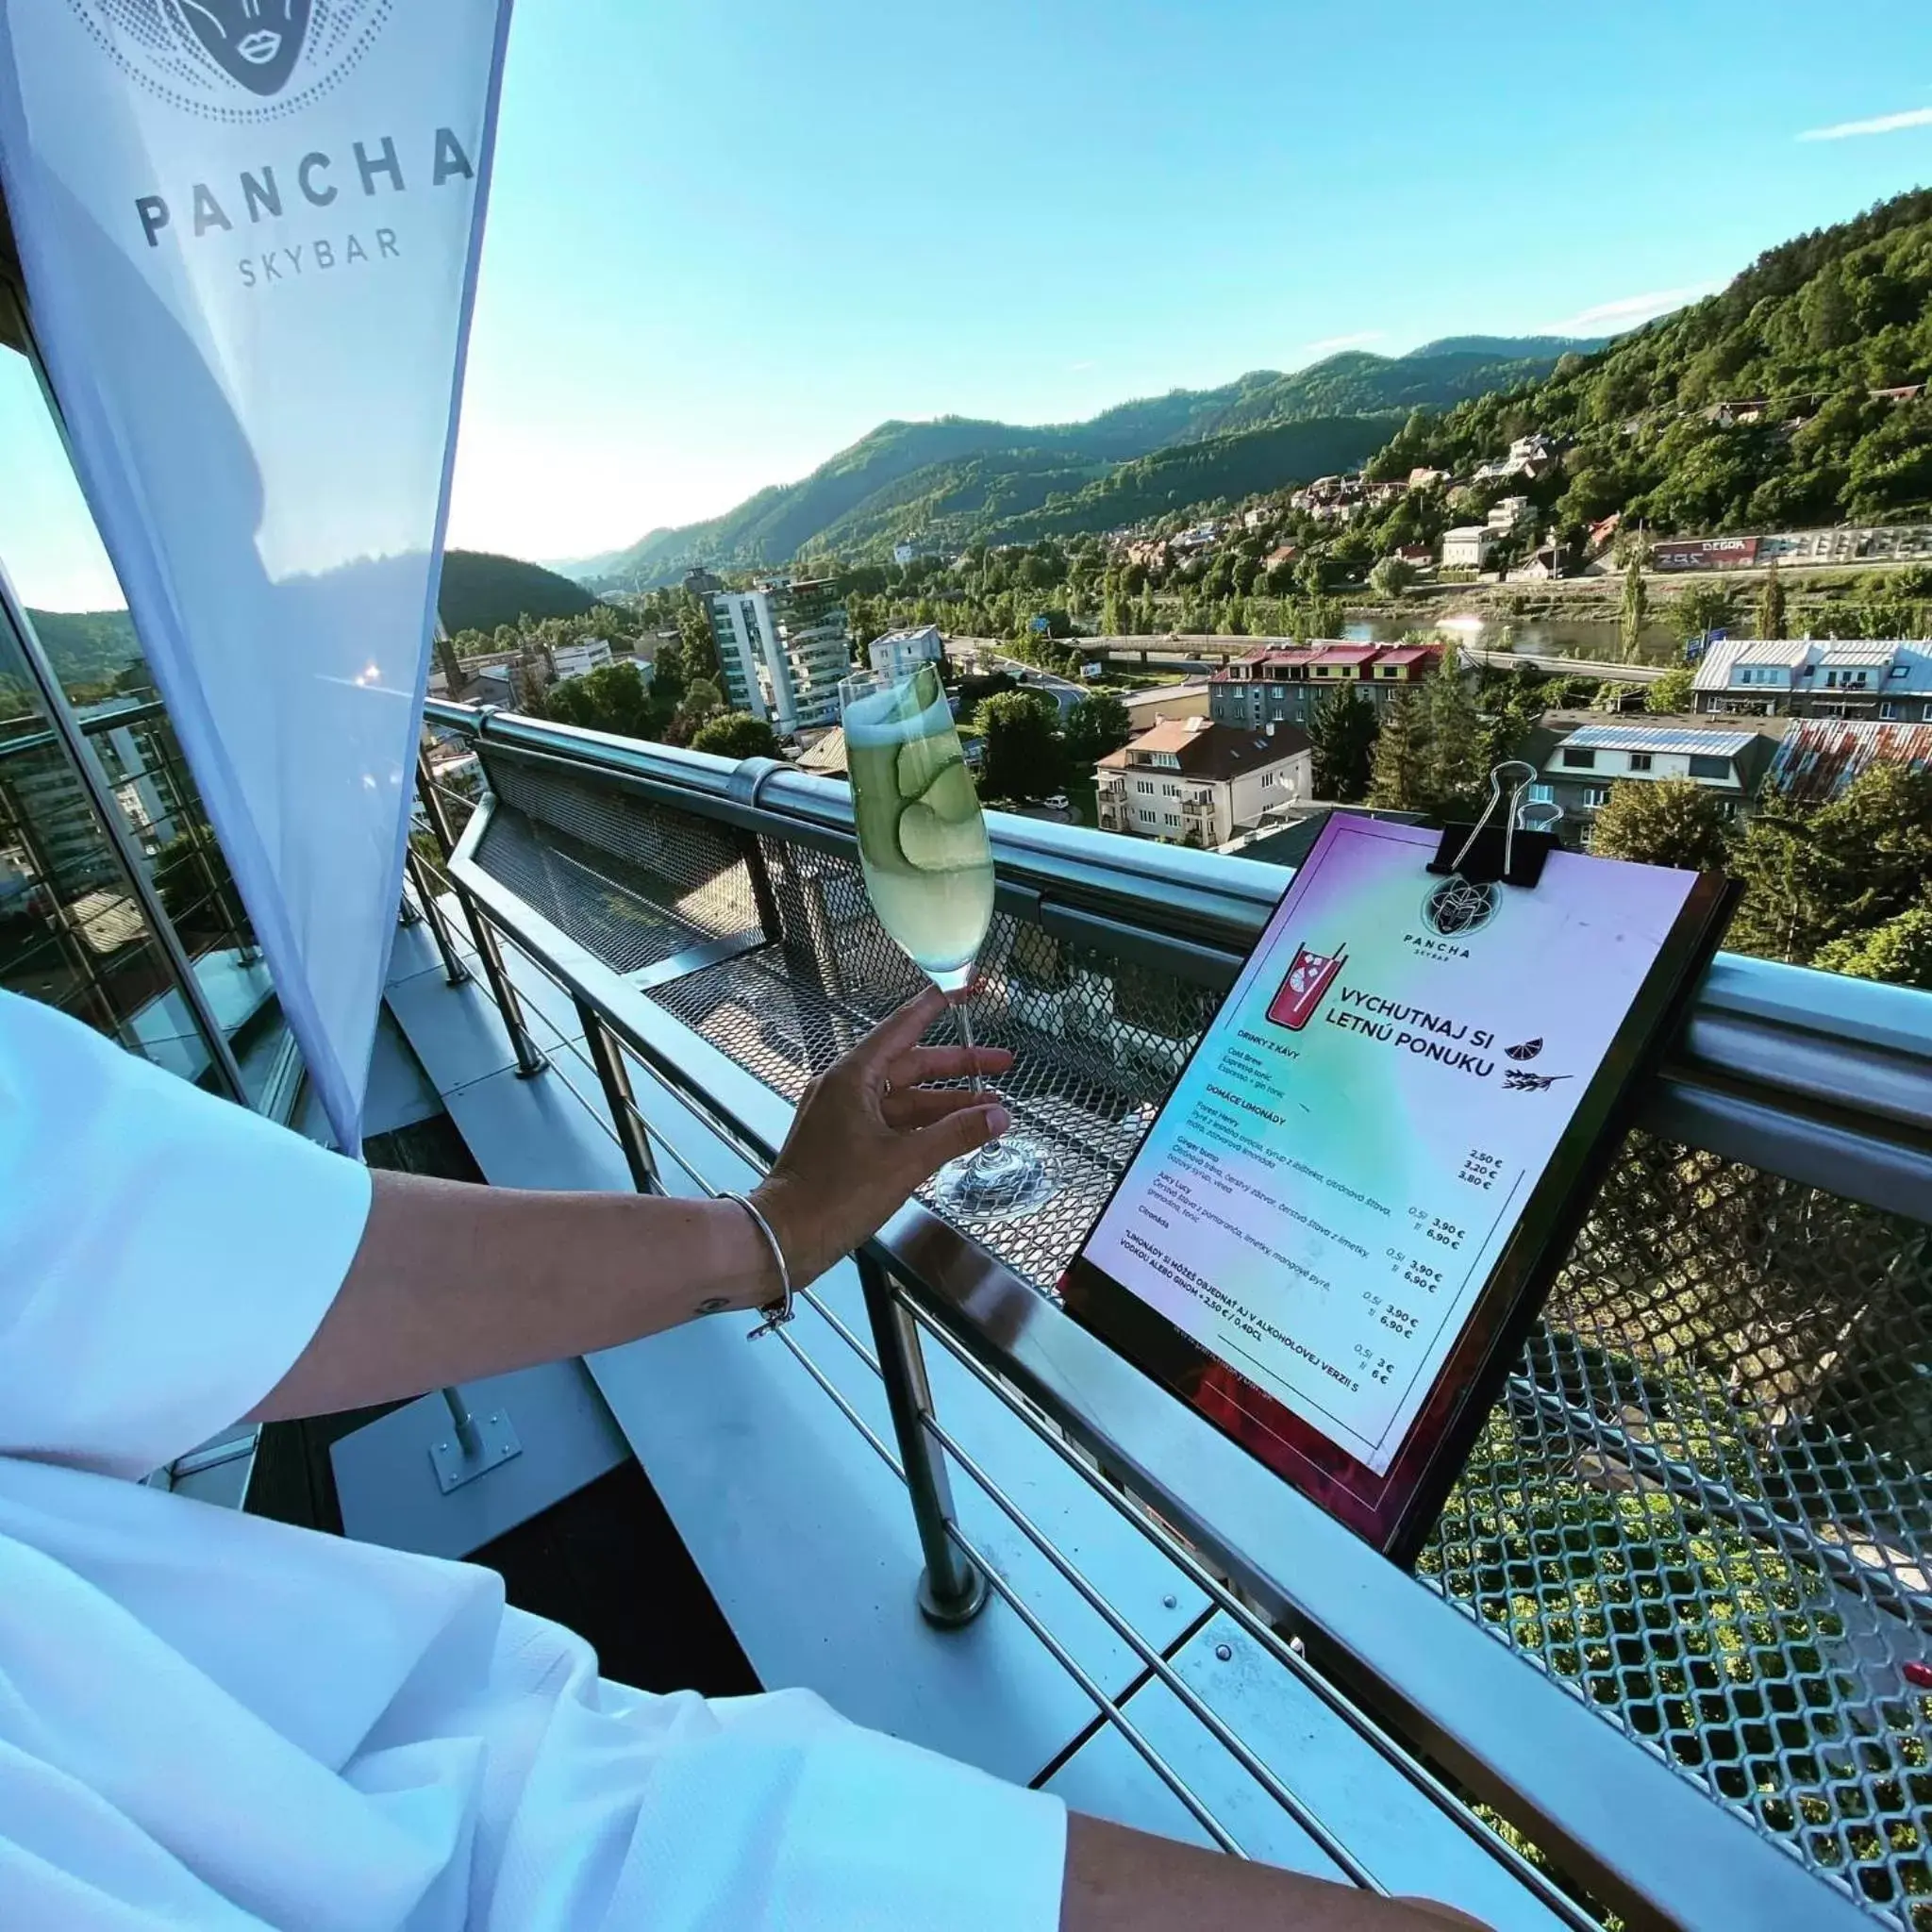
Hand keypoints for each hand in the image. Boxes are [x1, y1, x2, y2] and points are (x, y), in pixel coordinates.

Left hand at [753, 986, 1012, 1286]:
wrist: (784, 1238)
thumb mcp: (906, 1163)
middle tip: (1003, 1064)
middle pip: (911, 1065)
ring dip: (946, 1104)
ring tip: (991, 1109)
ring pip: (905, 1099)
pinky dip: (924, 1126)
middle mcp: (846, 1088)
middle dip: (958, 1067)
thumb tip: (999, 1114)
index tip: (964, 990)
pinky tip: (956, 1134)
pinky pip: (892, 1123)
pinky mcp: (843, 1143)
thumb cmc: (837, 1195)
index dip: (936, 1007)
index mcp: (853, 1077)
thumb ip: (956, 1135)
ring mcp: (843, 1116)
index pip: (903, 1028)